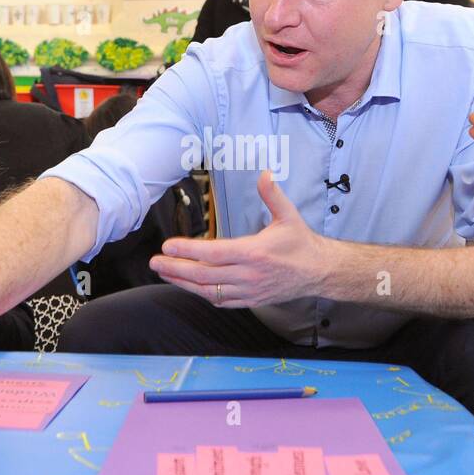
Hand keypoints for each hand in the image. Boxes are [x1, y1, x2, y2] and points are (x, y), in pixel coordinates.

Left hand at [149, 170, 325, 307]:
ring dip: (183, 283)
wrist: (319, 272)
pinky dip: (201, 294)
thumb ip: (273, 195)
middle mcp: (248, 275)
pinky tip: (188, 286)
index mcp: (254, 253)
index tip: (168, 245)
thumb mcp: (288, 215)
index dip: (188, 250)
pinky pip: (220, 300)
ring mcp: (248, 290)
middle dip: (175, 268)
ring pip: (208, 291)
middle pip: (204, 275)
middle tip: (155, 261)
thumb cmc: (301, 243)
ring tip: (164, 272)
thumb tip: (265, 174)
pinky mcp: (250, 300)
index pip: (213, 253)